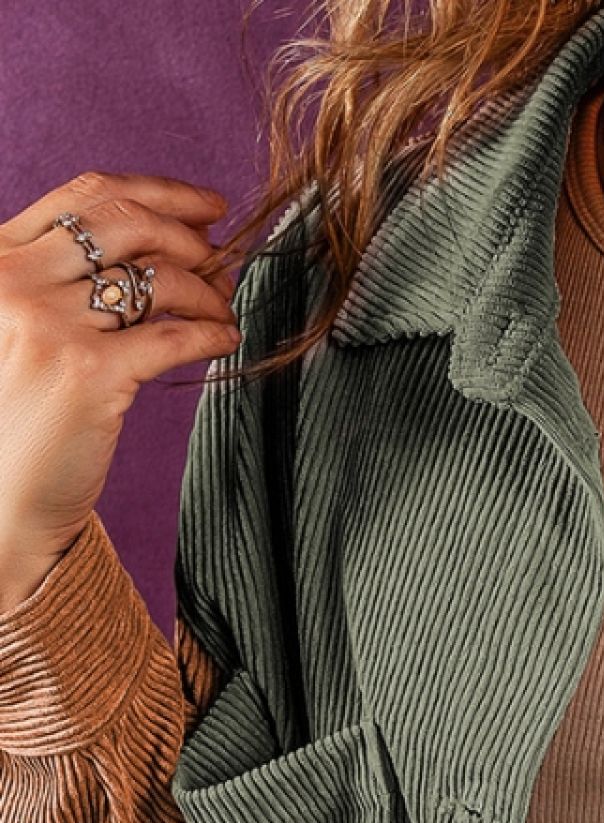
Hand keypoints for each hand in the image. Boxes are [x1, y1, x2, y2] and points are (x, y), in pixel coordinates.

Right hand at [0, 170, 241, 567]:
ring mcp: (48, 323)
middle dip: (191, 236)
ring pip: (159, 279)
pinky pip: (175, 336)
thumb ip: (70, 281)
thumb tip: (176, 244)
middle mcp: (14, 280)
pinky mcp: (88, 373)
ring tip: (223, 308)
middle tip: (224, 262)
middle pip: (128, 225)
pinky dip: (212, 333)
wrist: (1, 493)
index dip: (160, 194)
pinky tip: (226, 340)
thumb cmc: (22, 412)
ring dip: (207, 289)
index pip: (87, 196)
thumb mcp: (26, 324)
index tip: (208, 207)